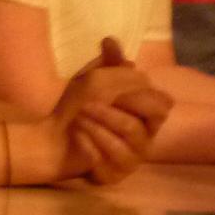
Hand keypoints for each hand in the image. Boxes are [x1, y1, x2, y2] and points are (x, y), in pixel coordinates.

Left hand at [53, 38, 173, 184]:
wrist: (52, 137)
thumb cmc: (78, 107)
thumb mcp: (91, 79)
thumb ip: (106, 63)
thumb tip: (110, 39)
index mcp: (145, 115)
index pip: (163, 103)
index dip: (140, 93)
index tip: (115, 87)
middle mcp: (145, 137)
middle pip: (153, 116)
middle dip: (119, 103)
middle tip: (89, 100)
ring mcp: (132, 158)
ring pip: (130, 133)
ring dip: (100, 120)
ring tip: (80, 114)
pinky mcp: (116, 175)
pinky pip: (111, 155)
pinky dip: (91, 140)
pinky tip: (78, 133)